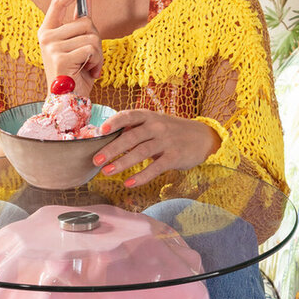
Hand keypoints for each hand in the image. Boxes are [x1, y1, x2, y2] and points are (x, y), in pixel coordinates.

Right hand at [37, 0, 101, 89]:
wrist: (68, 101)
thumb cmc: (74, 73)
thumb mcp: (77, 44)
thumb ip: (80, 22)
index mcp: (47, 31)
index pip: (58, 2)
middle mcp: (46, 37)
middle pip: (85, 22)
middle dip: (96, 39)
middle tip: (89, 57)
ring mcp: (52, 47)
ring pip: (91, 36)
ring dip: (98, 53)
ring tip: (88, 66)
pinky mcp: (60, 58)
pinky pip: (91, 49)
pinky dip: (97, 62)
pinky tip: (89, 72)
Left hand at [92, 112, 220, 186]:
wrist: (203, 137)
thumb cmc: (172, 131)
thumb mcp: (155, 123)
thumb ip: (135, 129)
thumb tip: (108, 138)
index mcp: (149, 116)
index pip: (129, 116)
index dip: (114, 122)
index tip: (101, 131)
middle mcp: (157, 126)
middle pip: (131, 137)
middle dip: (112, 149)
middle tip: (96, 160)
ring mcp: (166, 141)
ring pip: (140, 152)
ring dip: (122, 163)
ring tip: (107, 172)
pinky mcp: (174, 157)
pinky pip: (155, 168)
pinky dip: (141, 176)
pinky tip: (129, 183)